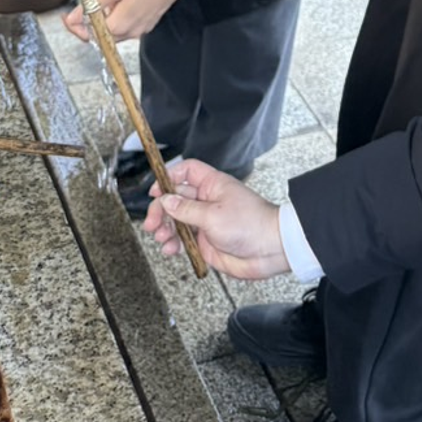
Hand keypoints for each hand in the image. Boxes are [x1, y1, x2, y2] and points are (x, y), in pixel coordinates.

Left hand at [63, 0, 184, 42]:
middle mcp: (130, 32)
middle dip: (91, 21)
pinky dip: (120, 15)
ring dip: (106, 18)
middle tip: (86, 4)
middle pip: (102, 34)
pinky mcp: (148, 22)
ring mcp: (140, 29)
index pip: (89, 35)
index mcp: (118, 26)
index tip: (69, 17)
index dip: (75, 27)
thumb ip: (91, 5)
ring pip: (115, 29)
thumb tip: (74, 19)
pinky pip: (128, 24)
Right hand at [142, 158, 292, 276]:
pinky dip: (173, 244)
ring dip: (165, 228)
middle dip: (160, 210)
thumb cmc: (251, 225)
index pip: (186, 172)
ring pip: (177, 221)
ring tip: (160, 237)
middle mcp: (207, 201)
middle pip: (175, 198)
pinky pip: (183, 240)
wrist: (270, 250)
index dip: (169, 178)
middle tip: (151, 223)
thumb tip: (166, 200)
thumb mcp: (213, 215)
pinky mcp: (206, 242)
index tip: (154, 191)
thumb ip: (186, 209)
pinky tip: (170, 249)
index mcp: (212, 185)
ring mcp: (206, 222)